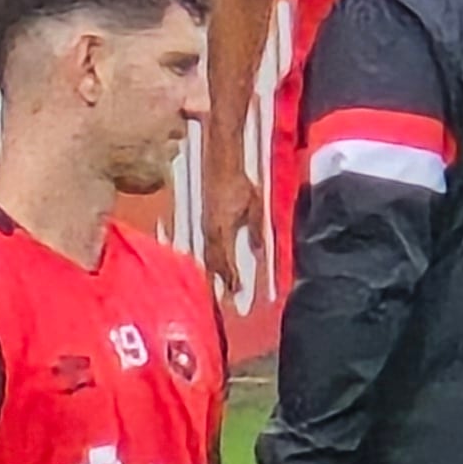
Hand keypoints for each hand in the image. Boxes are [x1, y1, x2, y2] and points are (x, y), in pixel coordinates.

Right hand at [203, 163, 260, 309]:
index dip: (230, 277)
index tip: (237, 291)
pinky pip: (206, 247)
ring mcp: (204, 227)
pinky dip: (210, 260)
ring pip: (207, 256)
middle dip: (220, 280)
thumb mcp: (255, 206)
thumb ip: (256, 230)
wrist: (221, 166)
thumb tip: (258, 250)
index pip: (225, 259)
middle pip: (213, 262)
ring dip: (213, 272)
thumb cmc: (239, 183)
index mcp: (222, 229)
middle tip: (227, 297)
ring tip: (218, 287)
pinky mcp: (204, 222)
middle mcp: (210, 231)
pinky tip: (213, 265)